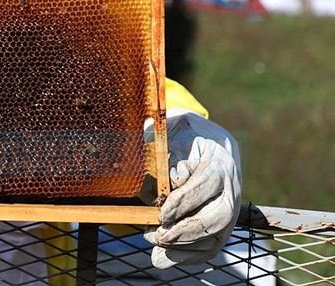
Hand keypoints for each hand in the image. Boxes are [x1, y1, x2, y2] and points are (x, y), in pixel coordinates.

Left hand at [145, 111, 241, 268]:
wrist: (209, 143)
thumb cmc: (184, 138)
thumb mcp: (171, 133)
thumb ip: (159, 149)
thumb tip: (159, 174)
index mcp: (219, 162)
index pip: (207, 184)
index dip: (184, 201)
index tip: (162, 212)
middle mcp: (231, 188)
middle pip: (219, 216)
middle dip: (186, 230)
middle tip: (158, 234)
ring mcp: (231, 209)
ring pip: (217, 235)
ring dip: (184, 245)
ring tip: (156, 242)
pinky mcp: (223, 226)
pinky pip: (211, 246)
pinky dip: (186, 255)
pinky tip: (163, 256)